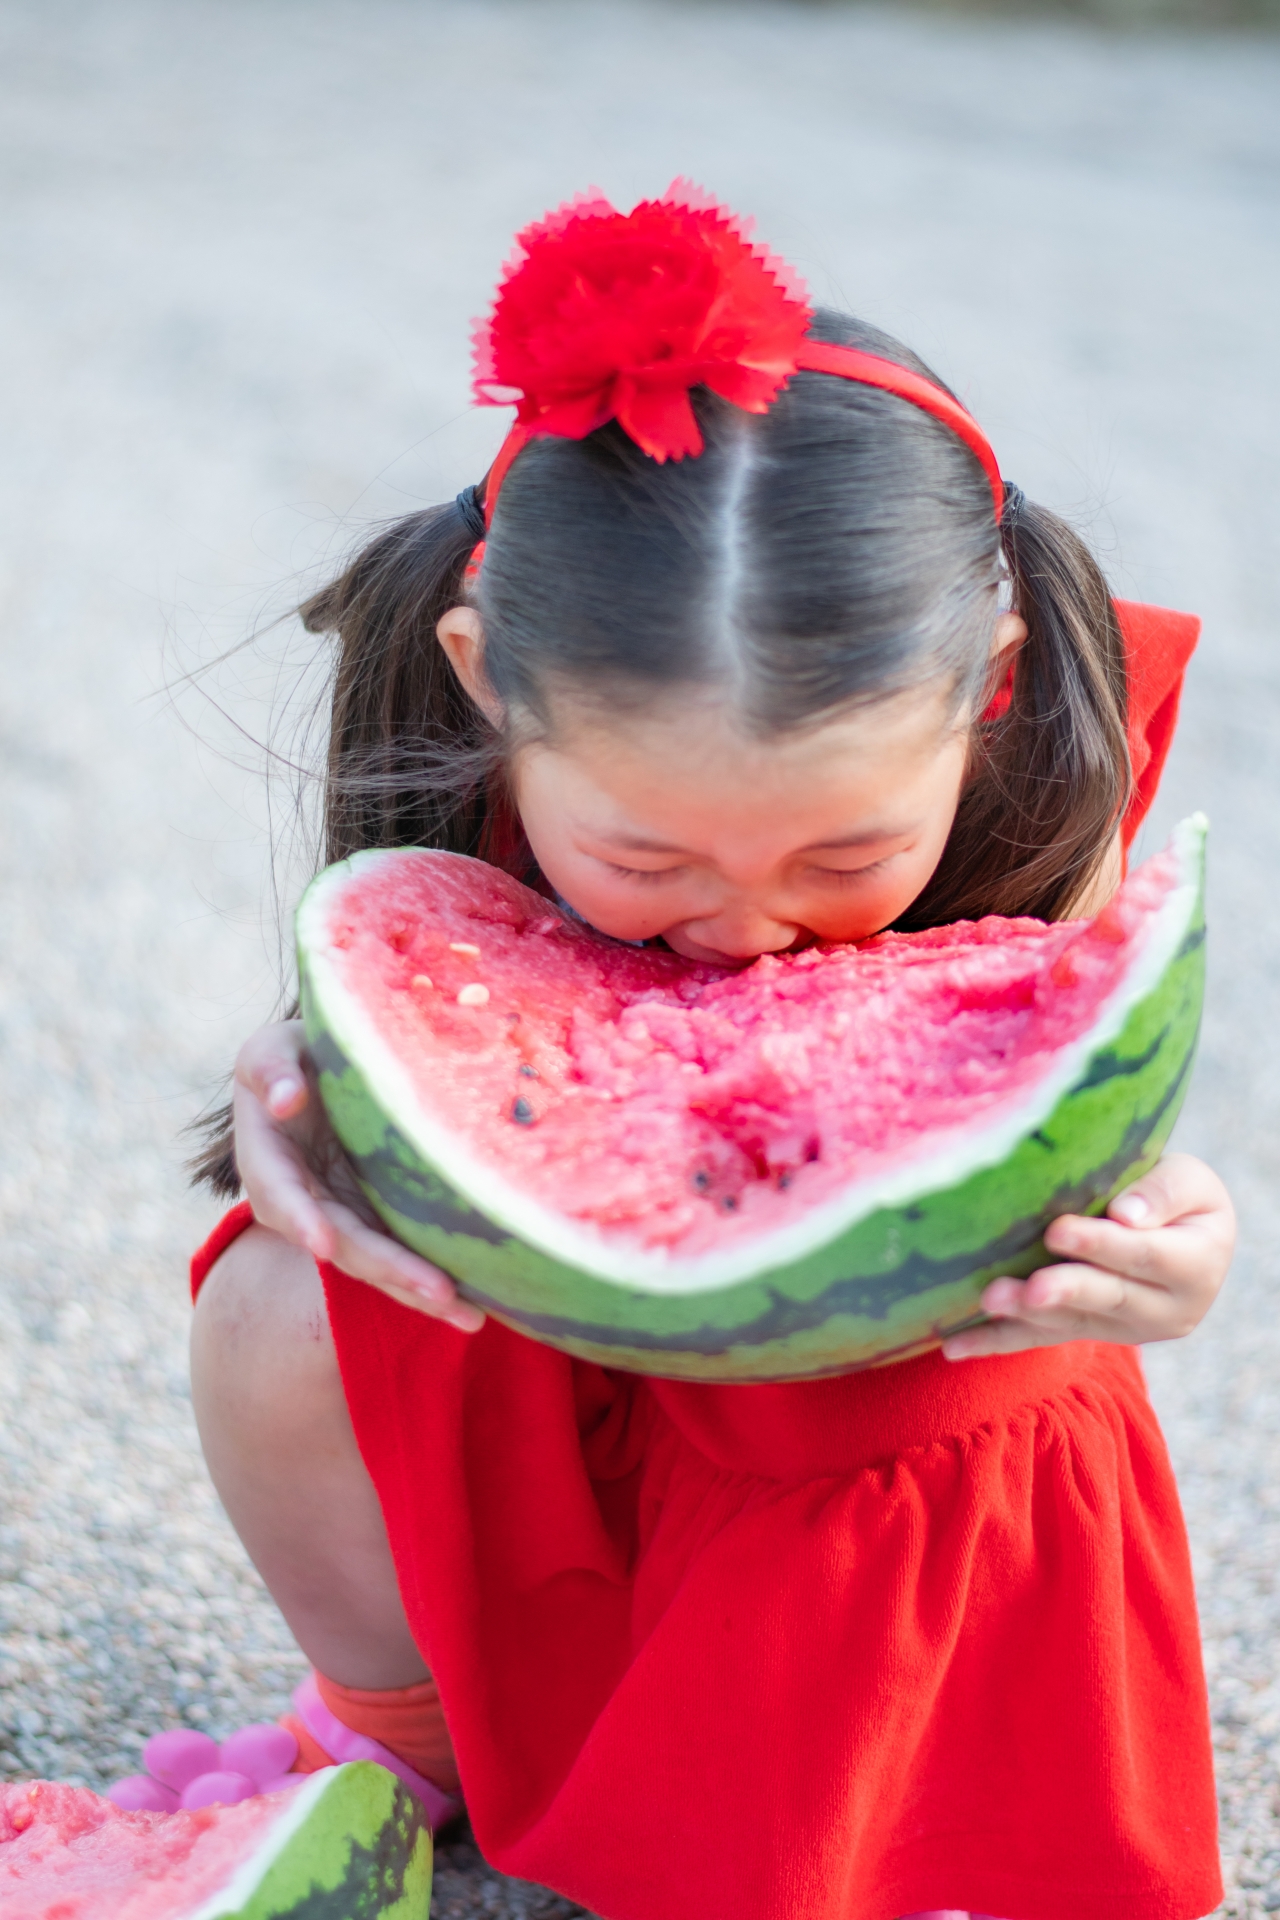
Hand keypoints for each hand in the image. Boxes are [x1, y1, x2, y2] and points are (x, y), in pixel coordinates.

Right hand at [232, 1020, 484, 1331]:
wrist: (332, 1068)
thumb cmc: (300, 1051)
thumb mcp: (273, 1047)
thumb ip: (271, 1069)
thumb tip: (286, 1100)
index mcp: (267, 1159)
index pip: (279, 1193)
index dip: (298, 1218)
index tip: (323, 1244)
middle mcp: (304, 1201)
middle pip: (342, 1244)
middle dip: (387, 1270)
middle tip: (437, 1292)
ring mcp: (344, 1216)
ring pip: (378, 1263)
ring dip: (419, 1293)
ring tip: (471, 1317)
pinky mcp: (380, 1220)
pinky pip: (405, 1255)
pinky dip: (435, 1283)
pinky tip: (478, 1305)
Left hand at [941, 1152, 1233, 1359]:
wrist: (1178, 1232)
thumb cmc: (1175, 1194)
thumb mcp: (1190, 1180)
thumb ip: (1164, 1193)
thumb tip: (1127, 1216)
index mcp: (1196, 1267)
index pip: (1144, 1256)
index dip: (1101, 1244)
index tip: (1058, 1230)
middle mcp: (1166, 1311)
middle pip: (1108, 1298)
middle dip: (1064, 1290)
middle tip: (1029, 1286)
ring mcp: (1123, 1330)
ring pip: (1071, 1323)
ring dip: (1026, 1315)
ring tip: (989, 1301)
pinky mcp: (1086, 1333)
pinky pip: (1040, 1338)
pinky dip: (997, 1340)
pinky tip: (956, 1346)